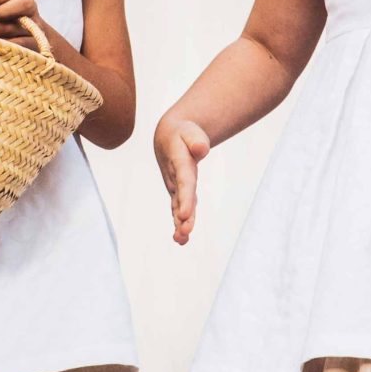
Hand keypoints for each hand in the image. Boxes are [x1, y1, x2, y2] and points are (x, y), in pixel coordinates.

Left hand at [0, 0, 44, 47]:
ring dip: (4, 28)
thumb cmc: (10, 26)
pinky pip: (24, 42)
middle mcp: (32, 11)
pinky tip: (1, 43)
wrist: (33, 42)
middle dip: (6, 10)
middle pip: (26, 3)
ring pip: (24, 24)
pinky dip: (10, 42)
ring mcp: (37, 27)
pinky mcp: (38, 44)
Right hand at [154, 116, 210, 244]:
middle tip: (184, 232)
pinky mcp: (178, 193)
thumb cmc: (184, 134)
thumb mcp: (191, 132)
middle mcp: (175, 178)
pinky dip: (180, 223)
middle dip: (182, 216)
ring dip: (180, 224)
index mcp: (179, 163)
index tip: (184, 214)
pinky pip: (179, 209)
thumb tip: (202, 149)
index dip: (185, 198)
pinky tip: (182, 239)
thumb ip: (196, 140)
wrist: (168, 137)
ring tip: (181, 240)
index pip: (184, 183)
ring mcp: (175, 187)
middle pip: (180, 199)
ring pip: (178, 207)